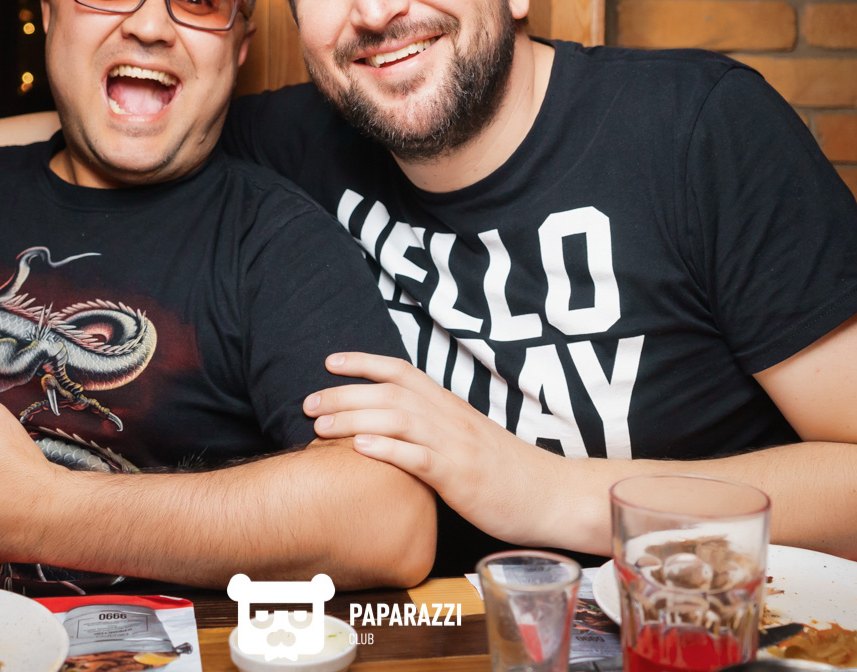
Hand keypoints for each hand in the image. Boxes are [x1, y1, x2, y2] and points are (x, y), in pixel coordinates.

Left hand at [304, 352, 568, 548]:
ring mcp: (455, 445)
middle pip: (390, 392)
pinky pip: (419, 458)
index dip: (364, 362)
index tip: (329, 362)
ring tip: (319, 426)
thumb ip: (434, 428)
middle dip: (344, 394)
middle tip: (307, 403)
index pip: (402, 371)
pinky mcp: (460, 476)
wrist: (549, 495)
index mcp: (449, 406)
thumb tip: (395, 426)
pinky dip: (389, 450)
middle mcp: (450, 417)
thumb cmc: (505, 471)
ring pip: (398, 419)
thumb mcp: (467, 439)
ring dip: (354, 418)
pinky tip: (361, 448)